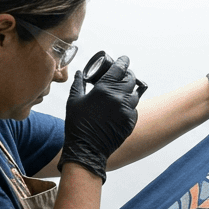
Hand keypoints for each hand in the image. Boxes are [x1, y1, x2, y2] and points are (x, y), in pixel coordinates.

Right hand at [58, 55, 139, 181]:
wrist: (87, 149)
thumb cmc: (77, 125)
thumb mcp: (74, 101)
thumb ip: (78, 84)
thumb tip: (78, 73)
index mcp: (104, 90)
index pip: (119, 69)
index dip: (123, 62)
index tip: (124, 59)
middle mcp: (118, 98)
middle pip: (131, 79)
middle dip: (128, 75)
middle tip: (123, 74)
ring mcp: (126, 111)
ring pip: (135, 94)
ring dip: (130, 90)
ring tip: (122, 92)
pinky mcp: (130, 122)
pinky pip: (134, 109)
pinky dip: (129, 106)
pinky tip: (121, 108)